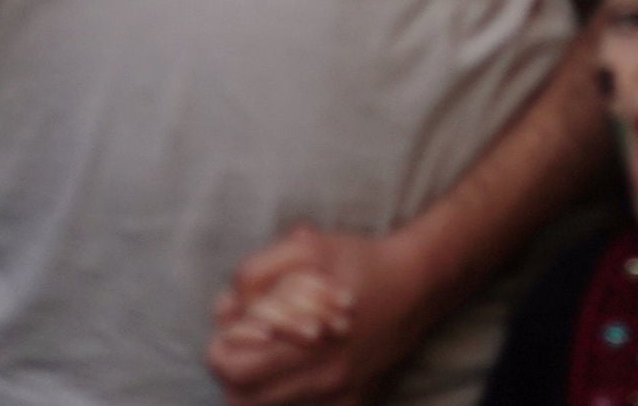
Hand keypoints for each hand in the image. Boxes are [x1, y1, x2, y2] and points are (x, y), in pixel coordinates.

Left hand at [206, 224, 435, 405]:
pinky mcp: (353, 404)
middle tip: (244, 347)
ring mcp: (339, 397)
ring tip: (266, 358)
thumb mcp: (306, 247)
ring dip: (257, 388)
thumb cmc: (358, 263)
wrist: (415, 286)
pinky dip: (289, 398)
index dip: (222, 347)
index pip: (232, 368)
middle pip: (242, 399)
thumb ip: (255, 272)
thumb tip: (227, 308)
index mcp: (306, 340)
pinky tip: (295, 372)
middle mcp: (322, 378)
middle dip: (233, 372)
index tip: (235, 328)